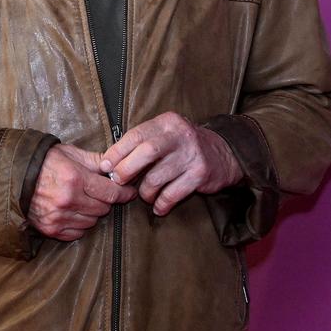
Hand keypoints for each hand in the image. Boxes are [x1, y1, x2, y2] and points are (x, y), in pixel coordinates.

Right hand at [28, 143, 136, 240]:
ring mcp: (59, 217)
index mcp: (75, 179)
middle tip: (98, 192)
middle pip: (103, 209)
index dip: (124, 193)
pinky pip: (77, 233)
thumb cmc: (42, 161)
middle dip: (105, 200)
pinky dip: (79, 225)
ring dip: (92, 213)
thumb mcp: (69, 154)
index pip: (111, 193)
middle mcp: (69, 200)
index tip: (128, 192)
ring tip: (82, 201)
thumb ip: (95, 161)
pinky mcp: (51, 229)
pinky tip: (72, 212)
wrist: (11, 175)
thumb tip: (116, 165)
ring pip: (92, 222)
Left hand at [98, 112, 243, 215]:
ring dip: (145, 190)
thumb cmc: (183, 146)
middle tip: (118, 181)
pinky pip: (173, 193)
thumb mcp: (165, 134)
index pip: (135, 135)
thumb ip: (142, 143)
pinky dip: (162, 203)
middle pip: (146, 153)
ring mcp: (191, 155)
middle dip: (127, 170)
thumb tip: (110, 161)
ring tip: (144, 195)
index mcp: (166, 123)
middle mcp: (179, 136)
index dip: (117, 152)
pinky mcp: (200, 174)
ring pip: (158, 177)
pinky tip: (158, 207)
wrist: (225, 153)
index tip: (105, 166)